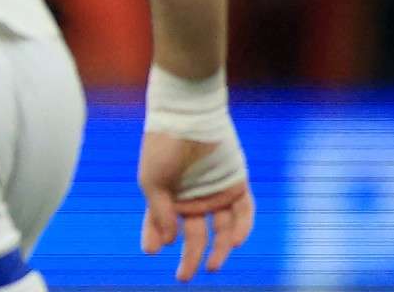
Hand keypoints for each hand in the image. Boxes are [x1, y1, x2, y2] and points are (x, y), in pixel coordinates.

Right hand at [138, 132, 254, 281]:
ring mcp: (215, 192)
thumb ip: (160, 214)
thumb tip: (167, 243)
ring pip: (221, 229)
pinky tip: (235, 242)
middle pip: (193, 235)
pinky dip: (242, 228)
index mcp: (168, 195)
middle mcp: (193, 197)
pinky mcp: (236, 184)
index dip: (154, 238)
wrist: (186, 117)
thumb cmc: (162, 147)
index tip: (150, 252)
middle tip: (183, 277)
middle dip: (188, 257)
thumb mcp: (152, 182)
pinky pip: (243, 212)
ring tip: (212, 266)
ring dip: (219, 249)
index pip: (162, 225)